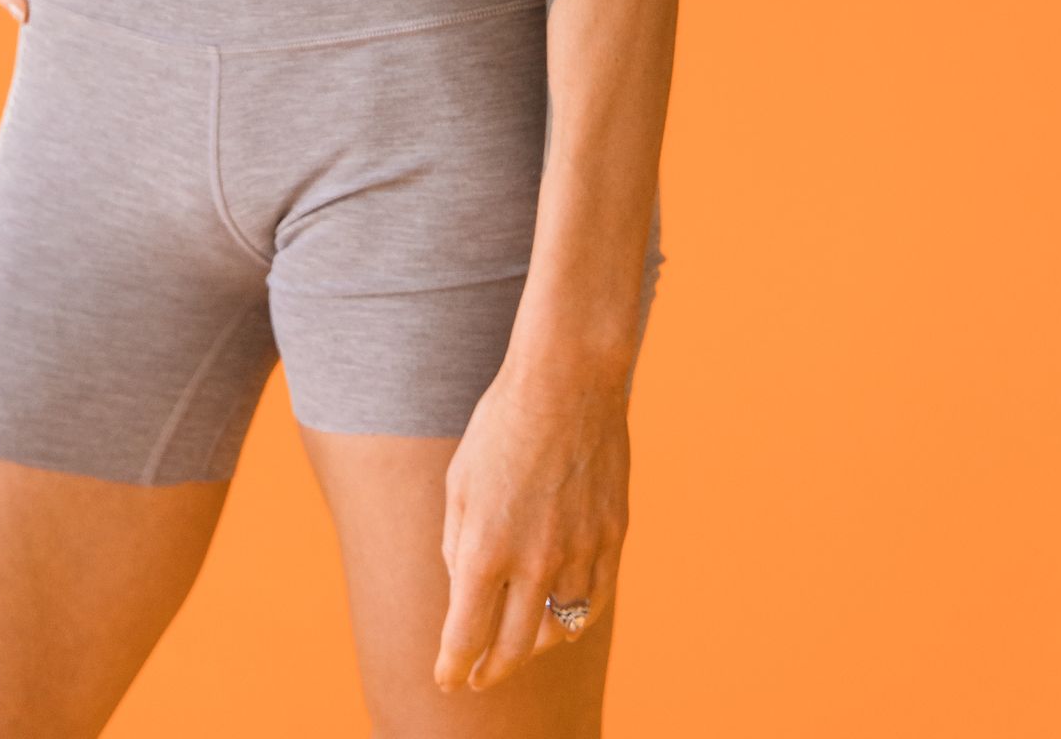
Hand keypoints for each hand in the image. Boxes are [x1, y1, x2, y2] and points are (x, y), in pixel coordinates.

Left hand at [435, 353, 633, 694]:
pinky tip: (557, 616)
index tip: (448, 679)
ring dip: (532, 645)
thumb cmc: (502, 426)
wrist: (567, 381)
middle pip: (513, 649)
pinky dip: (572, 617)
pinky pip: (593, 601)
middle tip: (478, 678)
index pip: (467, 636)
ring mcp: (581, 553)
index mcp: (487, 547)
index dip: (454, 667)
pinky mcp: (613, 539)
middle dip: (490, 672)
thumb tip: (466, 596)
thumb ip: (459, 547)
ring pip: (557, 630)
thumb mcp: (460, 483)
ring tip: (515, 642)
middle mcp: (536, 560)